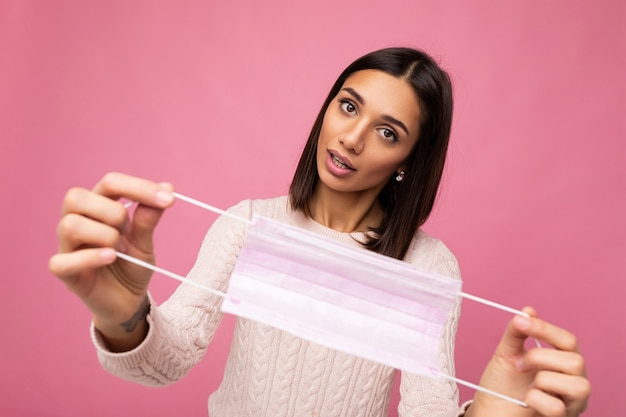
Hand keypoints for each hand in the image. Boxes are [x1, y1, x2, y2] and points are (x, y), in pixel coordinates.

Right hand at [49, 172, 174, 348]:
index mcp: (97, 207)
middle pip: (76, 196)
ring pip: (70, 225)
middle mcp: (76, 221)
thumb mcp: (146, 242)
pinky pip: (61, 261)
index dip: (139, 188)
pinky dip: (90, 257)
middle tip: (128, 231)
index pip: (110, 183)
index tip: (169, 199)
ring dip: (103, 235)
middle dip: (113, 212)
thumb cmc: (132, 265)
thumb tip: (167, 186)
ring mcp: (67, 246)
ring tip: (118, 250)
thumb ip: (150, 217)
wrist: (128, 301)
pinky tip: (110, 258)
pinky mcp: (64, 271)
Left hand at [466, 307, 589, 416]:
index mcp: (563, 361)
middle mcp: (573, 381)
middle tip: (519, 364)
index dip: (545, 329)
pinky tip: (527, 402)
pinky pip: (557, 407)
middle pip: (576, 361)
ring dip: (543, 381)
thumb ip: (517, 333)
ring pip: (578, 385)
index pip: (568, 340)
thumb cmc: (502, 385)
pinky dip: (536, 401)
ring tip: (527, 386)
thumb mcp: (506, 354)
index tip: (520, 322)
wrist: (490, 410)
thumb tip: (528, 311)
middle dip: (540, 358)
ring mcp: (571, 403)